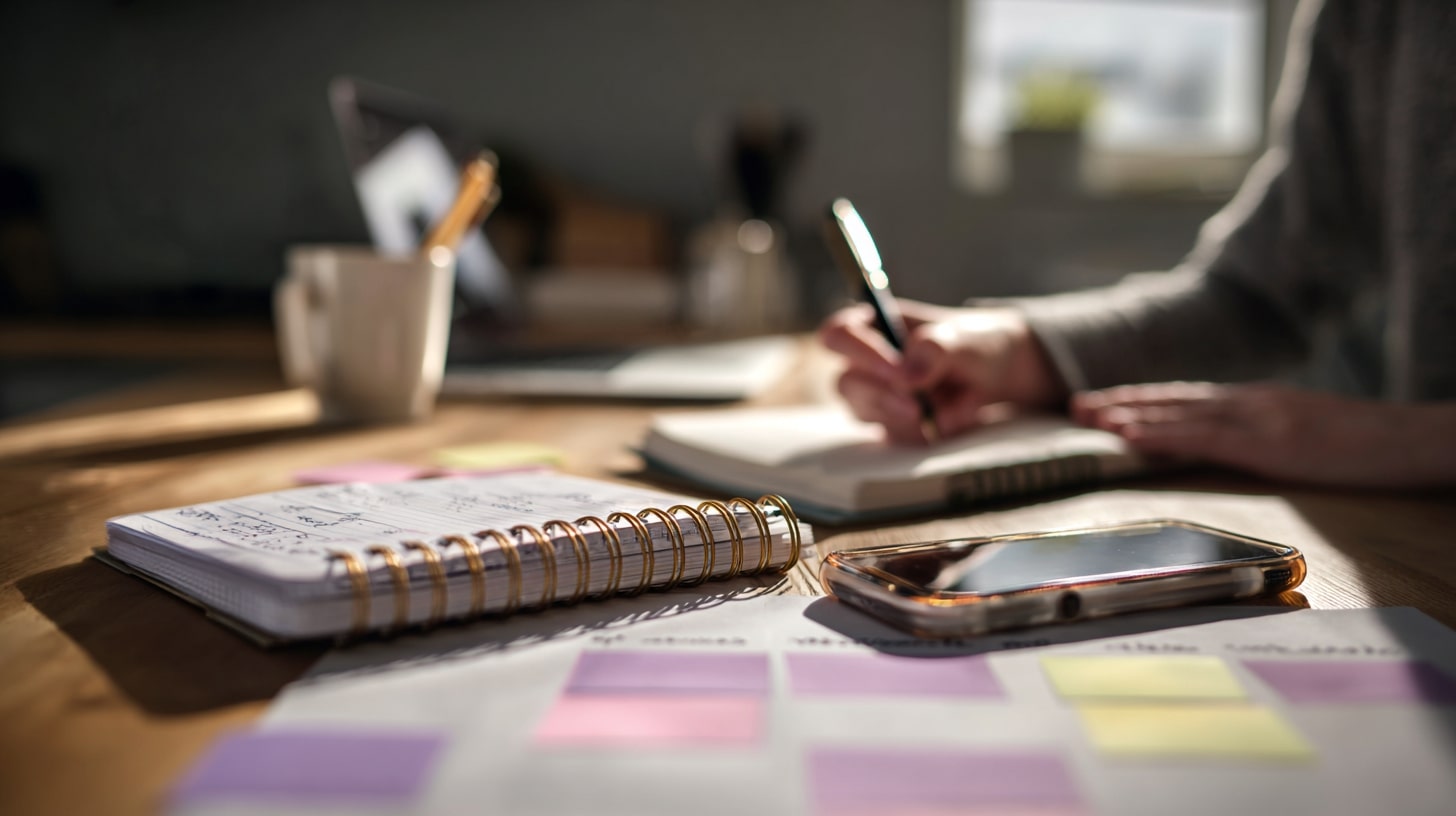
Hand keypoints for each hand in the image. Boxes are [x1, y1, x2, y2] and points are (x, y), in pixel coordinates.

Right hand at [818, 301, 1065, 444]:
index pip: (839, 334)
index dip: (859, 353)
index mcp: (875, 325)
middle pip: (845, 383)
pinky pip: (897, 437)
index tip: (897, 371)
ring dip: (910, 416)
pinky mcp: (891, 425)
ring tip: (957, 402)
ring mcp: (876, 396)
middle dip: (884, 398)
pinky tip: (957, 414)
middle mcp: (866, 361)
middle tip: (919, 407)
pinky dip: (928, 431)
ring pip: (868, 414)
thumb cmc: (977, 343)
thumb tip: (908, 375)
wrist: (1000, 373)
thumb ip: (937, 348)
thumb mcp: (967, 339)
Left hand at [1073, 381, 1455, 487]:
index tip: (1103, 402)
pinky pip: (1203, 437)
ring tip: (1087, 416)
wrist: (1414, 440)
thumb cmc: (1364, 446)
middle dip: (1121, 402)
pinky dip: (1161, 434)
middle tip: (1074, 405)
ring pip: (1179, 413)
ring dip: (1129, 414)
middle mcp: (1250, 402)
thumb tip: (1229, 446)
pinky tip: (1130, 436)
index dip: (1142, 399)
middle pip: (1173, 400)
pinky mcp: (1270, 442)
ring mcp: (1258, 419)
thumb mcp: (1303, 436)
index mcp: (1257, 402)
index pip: (1187, 399)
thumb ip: (1263, 436)